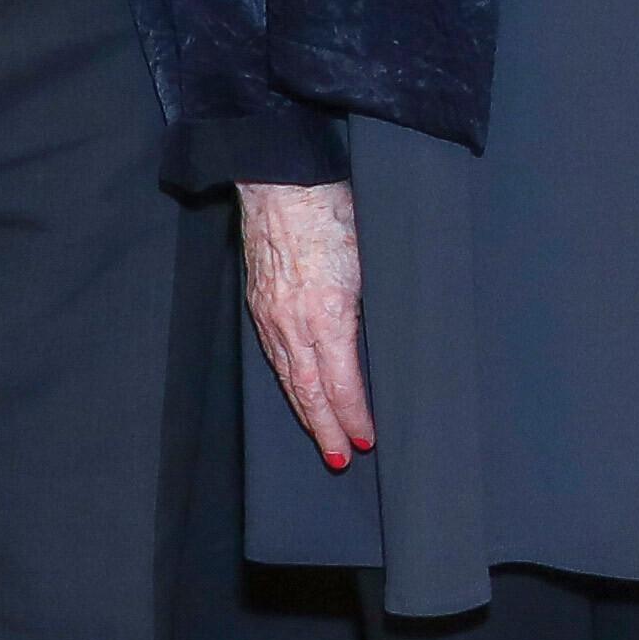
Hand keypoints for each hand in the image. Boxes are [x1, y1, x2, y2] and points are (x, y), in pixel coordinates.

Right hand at [236, 177, 371, 466]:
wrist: (282, 180)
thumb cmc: (333, 210)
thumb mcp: (370, 260)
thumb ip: (369, 307)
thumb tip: (379, 345)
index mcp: (326, 313)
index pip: (341, 382)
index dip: (353, 415)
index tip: (366, 439)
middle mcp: (293, 322)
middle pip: (310, 391)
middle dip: (325, 428)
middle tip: (340, 459)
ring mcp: (271, 314)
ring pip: (288, 377)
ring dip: (306, 412)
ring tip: (321, 438)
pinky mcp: (258, 303)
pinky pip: (273, 355)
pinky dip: (287, 383)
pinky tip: (296, 393)